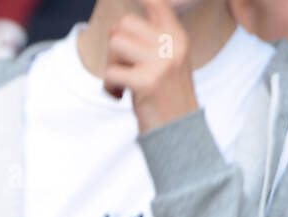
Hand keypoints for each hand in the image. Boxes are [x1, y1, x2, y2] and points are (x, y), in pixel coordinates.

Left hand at [105, 0, 198, 133]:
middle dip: (114, 46)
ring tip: (121, 83)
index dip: (140, 0)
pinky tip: (118, 96)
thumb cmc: (167, 97)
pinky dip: (108, 88)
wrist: (179, 131)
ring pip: (115, 45)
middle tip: (120, 66)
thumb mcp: (167, 62)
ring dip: (110, 67)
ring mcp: (161, 63)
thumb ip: (150, 41)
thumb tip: (116, 27)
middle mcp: (172, 45)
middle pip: (124, 24)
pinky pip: (111, 73)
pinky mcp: (146, 82)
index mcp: (178, 37)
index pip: (157, 4)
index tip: (130, 7)